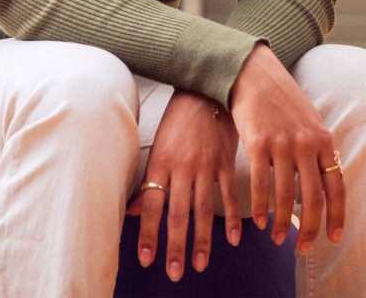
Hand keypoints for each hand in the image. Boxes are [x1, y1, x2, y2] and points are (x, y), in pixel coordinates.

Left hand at [128, 91, 240, 280]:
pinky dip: (233, 219)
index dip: (149, 234)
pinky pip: (228, 195)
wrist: (203, 92)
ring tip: (200, 265)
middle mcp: (182, 167)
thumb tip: (132, 212)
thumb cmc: (177, 122)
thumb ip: (150, 181)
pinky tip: (233, 239)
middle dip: (175, 247)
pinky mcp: (225, 162)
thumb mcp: (158, 147)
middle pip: (177, 214)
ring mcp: (205, 166)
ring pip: (202, 210)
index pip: (152, 205)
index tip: (147, 260)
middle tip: (173, 273)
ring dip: (202, 241)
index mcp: (161, 163)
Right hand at [229, 44, 345, 254]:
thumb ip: (316, 148)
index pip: (336, 186)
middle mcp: (306, 143)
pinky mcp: (258, 143)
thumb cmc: (280, 98)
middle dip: (311, 228)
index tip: (334, 239)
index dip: (336, 216)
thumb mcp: (308, 119)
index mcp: (323, 139)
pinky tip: (260, 220)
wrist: (252, 73)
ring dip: (284, 223)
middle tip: (305, 249)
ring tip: (280, 239)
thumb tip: (322, 181)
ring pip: (287, 196)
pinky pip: (261, 184)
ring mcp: (282, 143)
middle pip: (314, 197)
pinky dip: (261, 206)